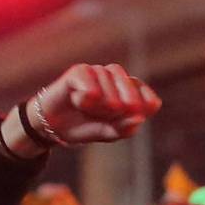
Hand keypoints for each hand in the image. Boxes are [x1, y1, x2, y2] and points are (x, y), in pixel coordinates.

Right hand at [0, 62, 160, 157]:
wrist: (54, 126)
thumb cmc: (86, 126)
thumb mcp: (109, 133)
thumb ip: (125, 128)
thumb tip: (139, 118)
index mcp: (130, 92)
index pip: (150, 101)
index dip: (138, 115)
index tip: (125, 122)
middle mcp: (117, 78)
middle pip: (132, 95)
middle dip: (119, 113)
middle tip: (104, 117)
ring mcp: (99, 72)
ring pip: (111, 91)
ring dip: (100, 108)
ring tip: (86, 110)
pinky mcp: (79, 71)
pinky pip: (91, 86)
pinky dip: (86, 98)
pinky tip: (78, 101)